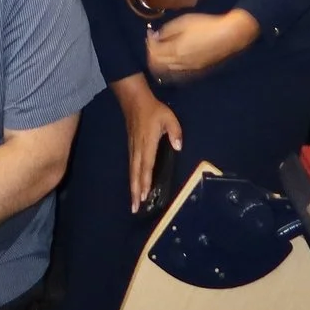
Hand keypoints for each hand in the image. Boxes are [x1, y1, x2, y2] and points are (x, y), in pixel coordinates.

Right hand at [115, 79, 183, 213]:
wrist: (134, 101)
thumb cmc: (153, 110)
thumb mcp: (168, 117)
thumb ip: (175, 131)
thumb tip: (178, 146)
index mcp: (147, 143)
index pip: (147, 165)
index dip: (146, 181)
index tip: (144, 195)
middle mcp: (138, 149)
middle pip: (136, 173)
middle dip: (135, 191)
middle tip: (135, 208)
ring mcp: (133, 149)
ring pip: (132, 172)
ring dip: (132, 188)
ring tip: (133, 203)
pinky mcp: (131, 148)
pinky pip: (131, 167)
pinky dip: (132, 179)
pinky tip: (134, 186)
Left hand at [144, 9, 258, 82]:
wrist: (228, 36)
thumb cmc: (206, 25)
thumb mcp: (184, 22)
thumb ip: (167, 30)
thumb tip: (155, 36)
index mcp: (175, 50)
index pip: (154, 52)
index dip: (149, 42)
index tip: (150, 33)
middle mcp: (180, 62)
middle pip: (158, 64)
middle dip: (152, 52)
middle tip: (153, 41)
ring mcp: (188, 68)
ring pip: (167, 69)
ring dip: (160, 60)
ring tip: (162, 47)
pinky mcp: (196, 69)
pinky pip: (177, 70)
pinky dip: (170, 64)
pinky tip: (173, 54)